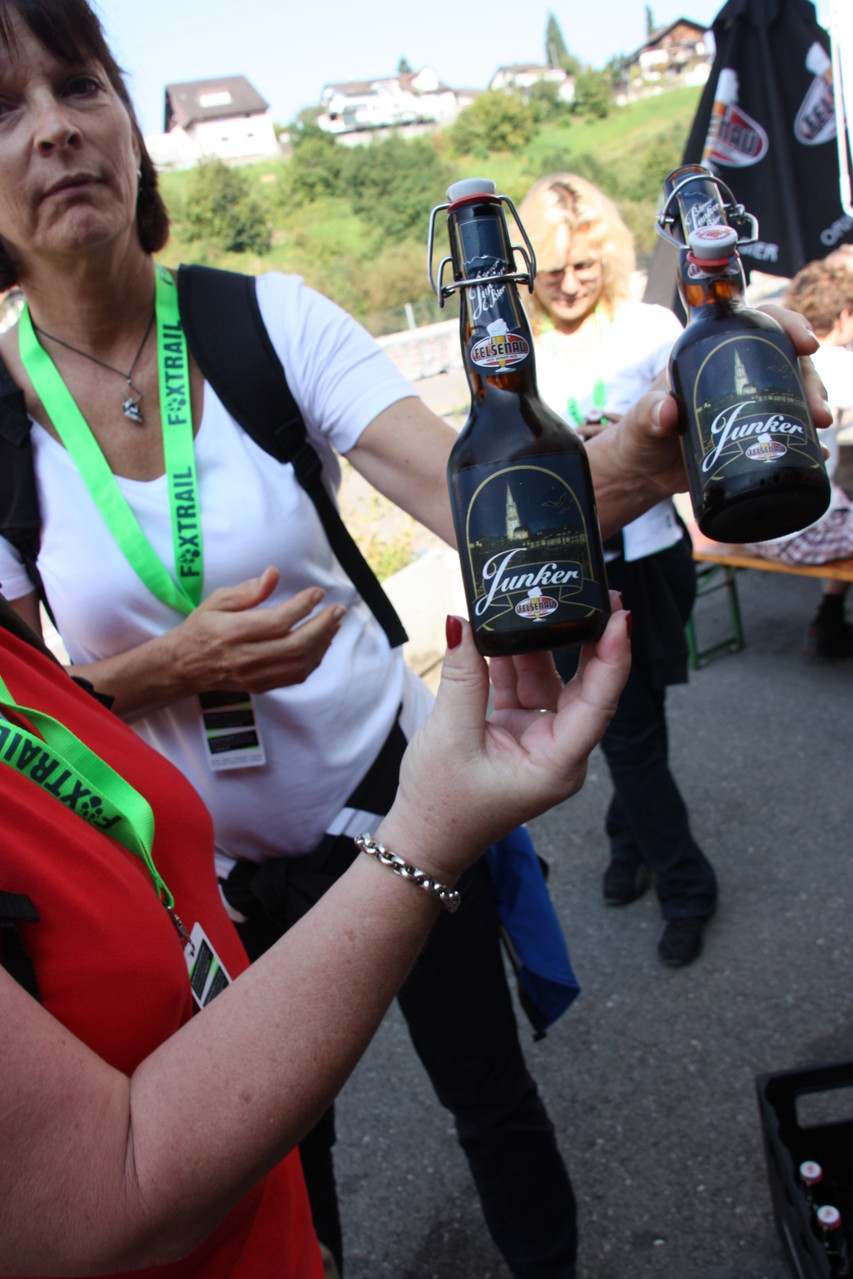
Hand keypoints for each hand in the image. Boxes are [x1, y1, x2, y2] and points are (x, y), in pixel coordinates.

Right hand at [166, 567, 343, 694]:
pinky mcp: (261, 686)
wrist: (184, 666)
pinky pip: (295, 677)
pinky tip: (321, 643)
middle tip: (337, 610)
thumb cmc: (201, 628)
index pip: (277, 622)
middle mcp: (245, 657)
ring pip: (299, 664)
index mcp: (232, 632)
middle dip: (322, 627)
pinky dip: (313, 660)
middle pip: (295, 646)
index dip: (302, 607)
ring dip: (322, 644)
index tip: (317, 593)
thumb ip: (247, 590)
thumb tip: (273, 574)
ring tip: (334, 624)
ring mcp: (254, 676)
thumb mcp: (216, 601)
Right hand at [382, 600, 630, 881]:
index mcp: (558, 763)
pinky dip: (512, 659)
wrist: (424, 840)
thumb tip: (460, 623)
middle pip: (584, 685)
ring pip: (551, 679)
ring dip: (537, 643)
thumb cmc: (442, 805)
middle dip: (586, 638)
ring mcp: (541, 739)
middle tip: (592, 590)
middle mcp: (559, 750)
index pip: (598, 703)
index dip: (612, 657)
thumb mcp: (450, 736)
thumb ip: (464, 677)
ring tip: (529, 598)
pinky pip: (524, 686)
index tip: (620, 615)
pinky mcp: (520, 731)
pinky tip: (501, 628)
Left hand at [586, 306, 832, 527]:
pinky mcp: (756, 432)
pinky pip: (789, 428)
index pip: (757, 323)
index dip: (788, 324)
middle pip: (787, 360)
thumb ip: (647, 415)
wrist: (645, 471)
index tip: (806, 343)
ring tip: (819, 426)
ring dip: (815, 404)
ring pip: (795, 391)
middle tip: (817, 408)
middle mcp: (738, 372)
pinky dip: (807, 438)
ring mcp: (751, 402)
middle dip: (811, 378)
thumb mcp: (641, 424)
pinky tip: (817, 452)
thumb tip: (666, 412)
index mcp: (712, 353)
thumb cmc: (640, 436)